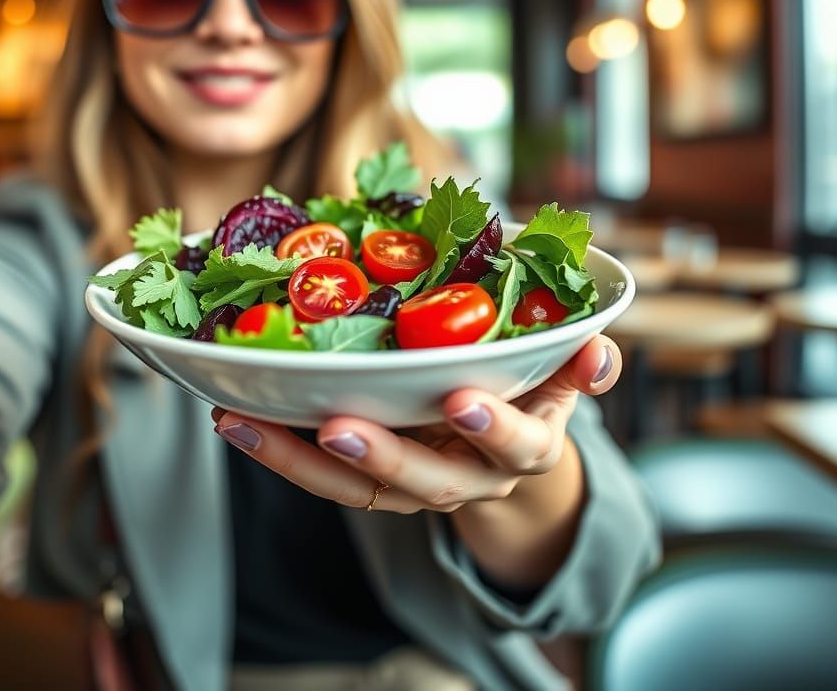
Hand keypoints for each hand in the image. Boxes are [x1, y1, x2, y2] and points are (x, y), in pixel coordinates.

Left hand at [211, 335, 620, 514]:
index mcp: (524, 446)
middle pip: (428, 480)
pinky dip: (280, 452)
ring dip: (299, 460)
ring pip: (360, 488)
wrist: (504, 453)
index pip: (519, 445)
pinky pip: (324, 477)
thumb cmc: (529, 394)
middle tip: (337, 427)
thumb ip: (579, 362)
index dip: (494, 429)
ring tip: (244, 424)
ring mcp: (417, 486)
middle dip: (383, 456)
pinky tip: (236, 417)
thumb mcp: (561, 376)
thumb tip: (600, 347)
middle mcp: (470, 479)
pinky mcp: (371, 482)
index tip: (463, 400)